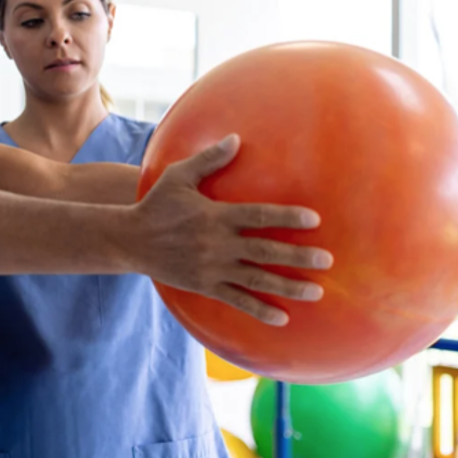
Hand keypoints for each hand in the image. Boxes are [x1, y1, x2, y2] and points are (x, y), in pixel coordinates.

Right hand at [131, 134, 333, 325]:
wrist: (129, 241)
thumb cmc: (156, 204)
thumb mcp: (178, 176)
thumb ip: (209, 159)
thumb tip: (236, 138)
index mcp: (215, 216)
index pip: (258, 217)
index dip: (286, 217)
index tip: (314, 220)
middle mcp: (217, 245)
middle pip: (265, 252)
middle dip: (298, 256)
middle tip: (327, 260)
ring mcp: (212, 269)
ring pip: (257, 280)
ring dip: (288, 287)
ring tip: (316, 291)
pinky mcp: (205, 286)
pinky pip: (236, 301)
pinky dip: (259, 310)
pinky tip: (282, 318)